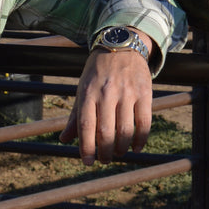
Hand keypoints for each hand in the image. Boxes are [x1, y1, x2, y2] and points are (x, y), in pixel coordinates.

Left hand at [60, 45, 152, 164]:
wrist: (121, 46)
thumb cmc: (97, 73)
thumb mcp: (82, 90)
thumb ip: (75, 116)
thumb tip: (64, 140)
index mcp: (88, 93)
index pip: (86, 126)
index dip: (86, 147)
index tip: (88, 162)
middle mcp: (107, 93)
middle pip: (106, 132)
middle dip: (105, 152)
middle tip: (105, 160)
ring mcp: (127, 93)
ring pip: (125, 130)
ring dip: (121, 148)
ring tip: (118, 153)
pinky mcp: (144, 93)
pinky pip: (144, 122)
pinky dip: (140, 139)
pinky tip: (135, 147)